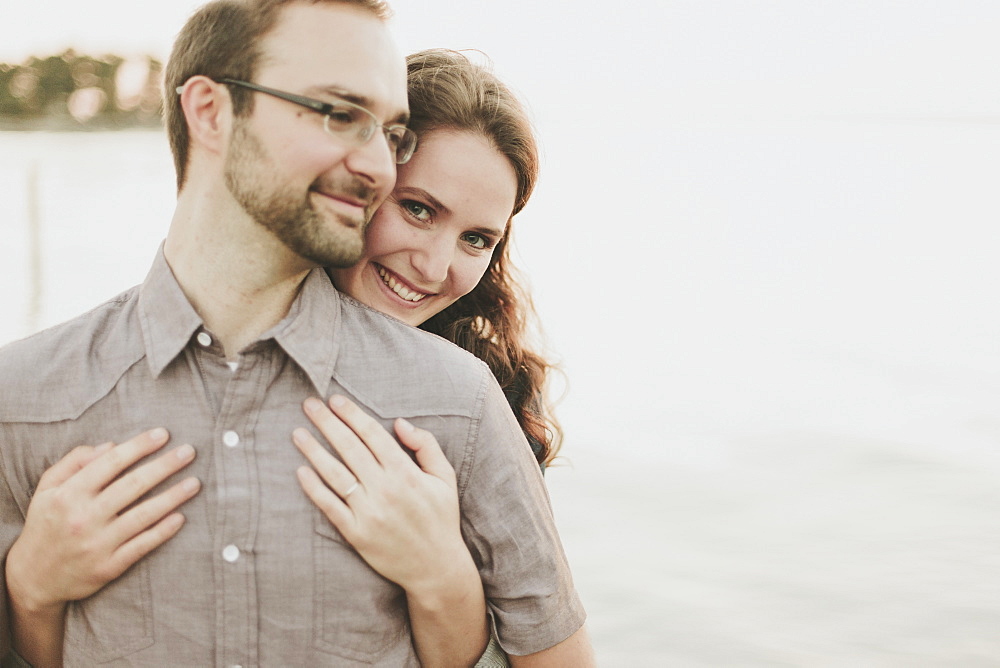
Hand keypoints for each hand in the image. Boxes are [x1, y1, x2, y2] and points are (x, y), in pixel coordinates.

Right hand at [6, 429, 200, 614]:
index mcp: (69, 495)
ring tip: (194, 482)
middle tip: (189, 452)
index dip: (139, 446)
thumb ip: (74, 462)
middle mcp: (83, 518)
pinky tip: (181, 517)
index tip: (163, 434)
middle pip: (132, 486)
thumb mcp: (48, 489)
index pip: (110, 463)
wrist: (32, 578)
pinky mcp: (108, 567)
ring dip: (172, 497)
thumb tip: (110, 445)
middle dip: (164, 466)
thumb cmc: (46, 524)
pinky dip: (162, 531)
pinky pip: (141, 546)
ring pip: (142, 516)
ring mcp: (97, 544)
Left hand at [294, 395, 472, 595]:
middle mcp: (385, 489)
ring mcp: (368, 512)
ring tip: (298, 433)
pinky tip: (301, 471)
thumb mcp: (445, 477)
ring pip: (335, 474)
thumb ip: (426, 445)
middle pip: (349, 448)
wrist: (436, 568)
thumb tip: (399, 423)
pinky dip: (314, 488)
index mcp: (406, 472)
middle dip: (327, 423)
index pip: (372, 435)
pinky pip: (330, 507)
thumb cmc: (441, 518)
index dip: (352, 415)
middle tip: (309, 405)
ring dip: (314, 451)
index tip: (335, 400)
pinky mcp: (356, 534)